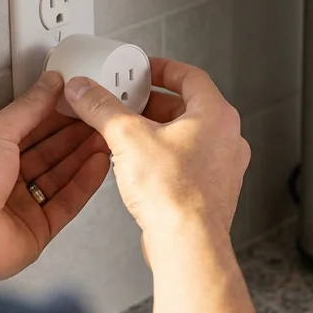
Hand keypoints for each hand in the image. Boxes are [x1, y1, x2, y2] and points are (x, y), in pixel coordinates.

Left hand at [0, 72, 109, 285]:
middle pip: (48, 151)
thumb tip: (48, 83)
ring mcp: (21, 205)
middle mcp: (2, 179)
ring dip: (83, 155)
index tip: (77, 99)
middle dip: (74, 132)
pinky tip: (98, 164)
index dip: (54, 112)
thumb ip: (28, 107)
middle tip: (97, 116)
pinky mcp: (38, 229)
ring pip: (61, 175)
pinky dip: (85, 182)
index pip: (28, 126)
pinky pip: (68, 202)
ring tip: (104, 136)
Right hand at [62, 58, 249, 248]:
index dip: (163, 68)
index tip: (144, 68)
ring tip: (126, 133)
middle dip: (152, 103)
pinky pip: (186, 163)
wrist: (187, 244)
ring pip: (186, 137)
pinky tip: (139, 165)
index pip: (191, 76)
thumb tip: (86, 92)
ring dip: (156, 131)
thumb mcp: (128, 138)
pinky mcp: (210, 192)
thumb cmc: (176, 195)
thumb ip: (102, 108)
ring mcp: (222, 168)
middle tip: (127, 101)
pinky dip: (163, 156)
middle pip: (187, 107)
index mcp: (217, 115)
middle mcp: (227, 140)